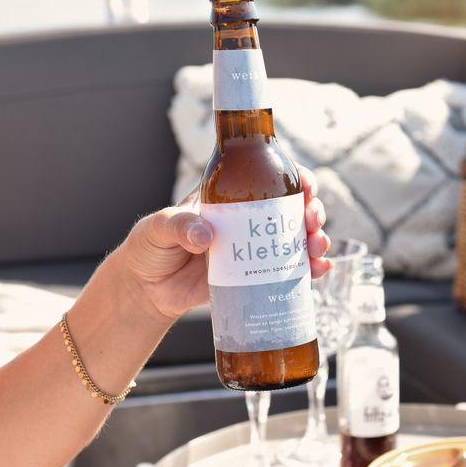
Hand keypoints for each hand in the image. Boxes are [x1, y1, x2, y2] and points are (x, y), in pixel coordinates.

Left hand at [115, 165, 330, 319]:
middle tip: (311, 222)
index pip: (268, 176)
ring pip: (296, 238)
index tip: (305, 184)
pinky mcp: (254, 276)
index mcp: (228, 196)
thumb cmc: (149, 249)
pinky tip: (320, 270)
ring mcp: (254, 249)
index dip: (294, 177)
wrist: (146, 290)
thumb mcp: (158, 228)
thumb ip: (178, 226)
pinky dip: (310, 269)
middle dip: (312, 211)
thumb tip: (205, 236)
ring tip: (317, 249)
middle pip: (292, 208)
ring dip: (316, 239)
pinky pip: (289, 270)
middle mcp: (247, 220)